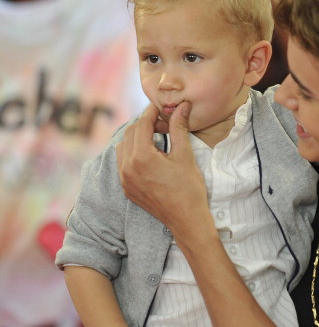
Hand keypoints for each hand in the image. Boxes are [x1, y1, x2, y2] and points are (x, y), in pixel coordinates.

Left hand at [116, 102, 206, 230]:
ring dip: (135, 138)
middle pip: (129, 134)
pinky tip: (149, 155)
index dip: (150, 113)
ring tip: (155, 139)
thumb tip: (181, 106)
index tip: (160, 107)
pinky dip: (132, 153)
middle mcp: (127, 168)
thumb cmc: (189, 189)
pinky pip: (122, 163)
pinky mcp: (126, 188)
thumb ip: (179, 128)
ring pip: (122, 148)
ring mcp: (124, 180)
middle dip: (144, 125)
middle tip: (162, 123)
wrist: (186, 220)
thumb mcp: (185, 156)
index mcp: (141, 157)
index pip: (141, 125)